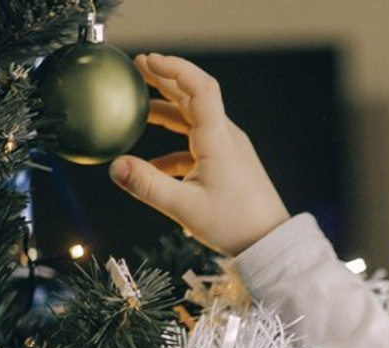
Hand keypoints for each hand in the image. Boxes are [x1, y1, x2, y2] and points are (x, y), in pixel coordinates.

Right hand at [109, 53, 289, 256]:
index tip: (148, 61)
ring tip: (140, 111)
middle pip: (193, 98)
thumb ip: (147, 185)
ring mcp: (230, 152)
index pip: (199, 87)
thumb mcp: (186, 207)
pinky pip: (199, 149)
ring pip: (194, 123)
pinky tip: (156, 166)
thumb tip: (116, 167)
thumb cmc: (238, 226)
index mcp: (218, 139)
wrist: (272, 244)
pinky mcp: (230, 167)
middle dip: (164, 81)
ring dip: (167, 114)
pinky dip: (176, 150)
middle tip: (137, 70)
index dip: (173, 68)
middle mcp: (226, 139)